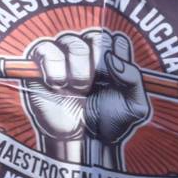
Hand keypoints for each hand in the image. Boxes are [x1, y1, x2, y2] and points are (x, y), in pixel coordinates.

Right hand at [19, 30, 152, 167]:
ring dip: (77, 66)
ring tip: (77, 89)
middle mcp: (90, 53)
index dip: (116, 56)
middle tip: (94, 84)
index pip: (116, 39)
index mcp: (113, 58)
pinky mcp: (42, 65)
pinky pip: (45, 49)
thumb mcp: (134, 106)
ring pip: (70, 40)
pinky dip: (53, 66)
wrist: (82, 142)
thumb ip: (133, 80)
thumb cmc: (108, 121)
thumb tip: (112, 59)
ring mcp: (65, 57)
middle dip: (97, 61)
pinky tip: (58, 84)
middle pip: (95, 36)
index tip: (114, 78)